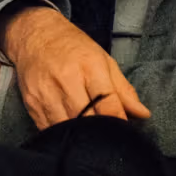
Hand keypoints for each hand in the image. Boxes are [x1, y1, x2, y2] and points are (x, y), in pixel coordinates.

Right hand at [2, 7, 149, 129]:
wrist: (35, 35)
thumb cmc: (74, 48)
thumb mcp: (104, 60)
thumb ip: (123, 89)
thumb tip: (143, 114)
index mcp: (90, 67)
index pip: (107, 104)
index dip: (118, 123)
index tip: (124, 134)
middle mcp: (66, 80)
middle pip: (86, 120)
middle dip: (100, 133)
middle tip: (108, 140)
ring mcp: (46, 93)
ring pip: (67, 129)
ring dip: (80, 137)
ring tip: (89, 138)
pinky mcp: (31, 103)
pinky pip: (49, 129)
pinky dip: (62, 135)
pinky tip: (69, 133)